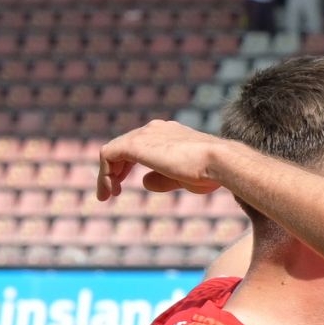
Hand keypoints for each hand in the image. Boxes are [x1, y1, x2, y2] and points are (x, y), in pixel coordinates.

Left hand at [98, 120, 229, 199]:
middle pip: (124, 146)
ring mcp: (144, 135)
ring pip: (114, 151)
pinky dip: (104, 174)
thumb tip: (144, 182)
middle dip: (116, 170)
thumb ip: (162, 179)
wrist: (219, 162)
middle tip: (114, 191)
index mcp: (169, 133)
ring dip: (107, 174)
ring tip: (107, 195)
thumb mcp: (182, 179)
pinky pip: (108, 155)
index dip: (129, 165)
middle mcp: (155, 129)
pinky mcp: (134, 144)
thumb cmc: (210, 172)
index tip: (126, 183)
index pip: (141, 145)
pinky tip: (109, 192)